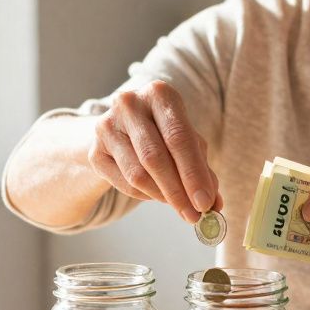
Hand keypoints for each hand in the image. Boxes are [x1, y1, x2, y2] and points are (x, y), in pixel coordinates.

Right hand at [88, 80, 221, 223]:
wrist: (123, 131)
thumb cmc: (164, 134)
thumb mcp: (188, 143)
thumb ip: (203, 170)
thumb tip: (214, 205)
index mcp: (159, 93)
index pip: (179, 137)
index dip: (193, 173)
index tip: (205, 203)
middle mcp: (129, 104)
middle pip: (155, 157)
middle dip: (178, 192)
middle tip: (194, 215)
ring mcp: (107, 126)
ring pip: (138, 174)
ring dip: (162, 196)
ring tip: (179, 206)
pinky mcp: (95, 151)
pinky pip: (124, 184)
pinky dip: (145, 195)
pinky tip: (156, 194)